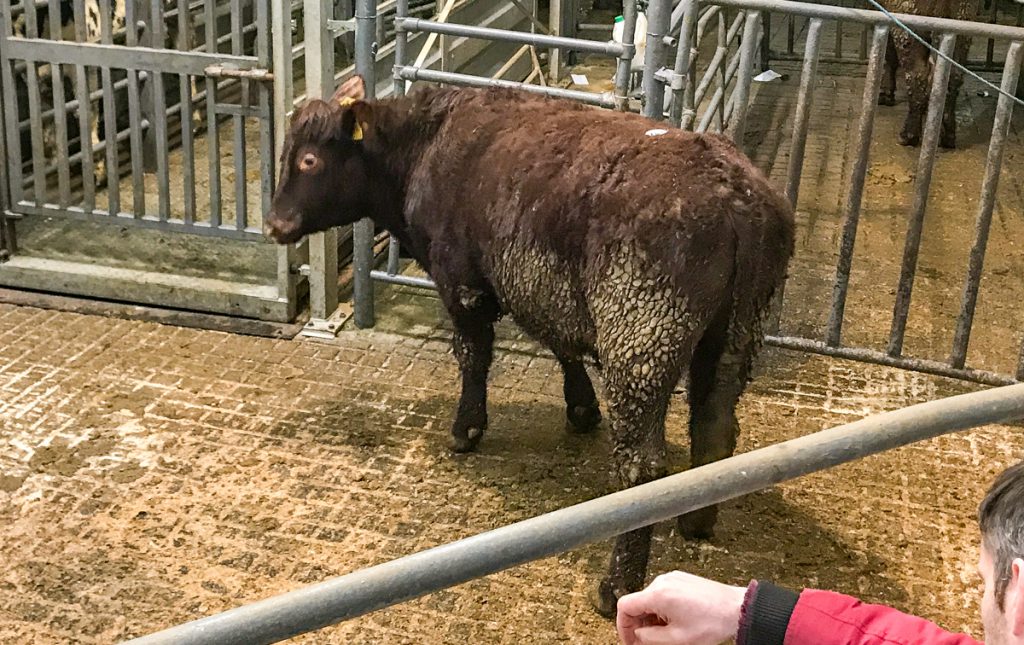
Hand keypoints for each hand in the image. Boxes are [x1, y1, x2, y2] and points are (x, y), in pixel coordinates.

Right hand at [616, 571, 747, 644]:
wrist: (737, 608)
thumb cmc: (712, 622)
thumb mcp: (677, 639)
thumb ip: (650, 637)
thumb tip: (638, 635)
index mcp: (658, 594)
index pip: (625, 606)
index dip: (623, 626)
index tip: (630, 640)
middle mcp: (662, 582)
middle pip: (637, 602)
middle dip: (638, 625)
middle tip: (646, 642)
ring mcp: (672, 579)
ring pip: (649, 599)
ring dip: (651, 618)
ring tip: (664, 634)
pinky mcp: (681, 580)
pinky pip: (662, 594)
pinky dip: (661, 610)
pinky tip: (673, 623)